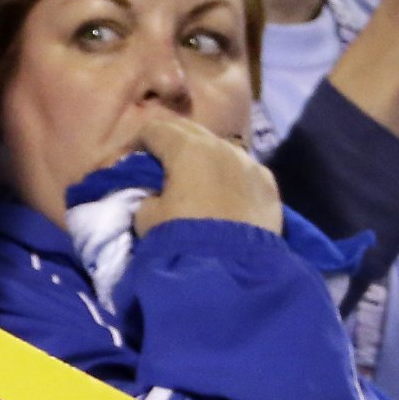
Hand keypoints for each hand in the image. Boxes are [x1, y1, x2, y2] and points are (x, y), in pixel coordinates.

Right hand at [131, 115, 282, 235]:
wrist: (233, 270)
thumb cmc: (183, 239)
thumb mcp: (146, 220)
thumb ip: (147, 198)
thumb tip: (156, 196)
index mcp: (187, 149)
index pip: (155, 129)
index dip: (137, 141)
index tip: (130, 159)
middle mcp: (222, 147)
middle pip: (190, 131)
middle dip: (171, 143)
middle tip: (159, 164)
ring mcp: (250, 164)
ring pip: (221, 149)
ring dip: (204, 158)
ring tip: (194, 181)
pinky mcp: (269, 185)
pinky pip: (243, 171)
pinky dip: (229, 178)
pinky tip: (224, 197)